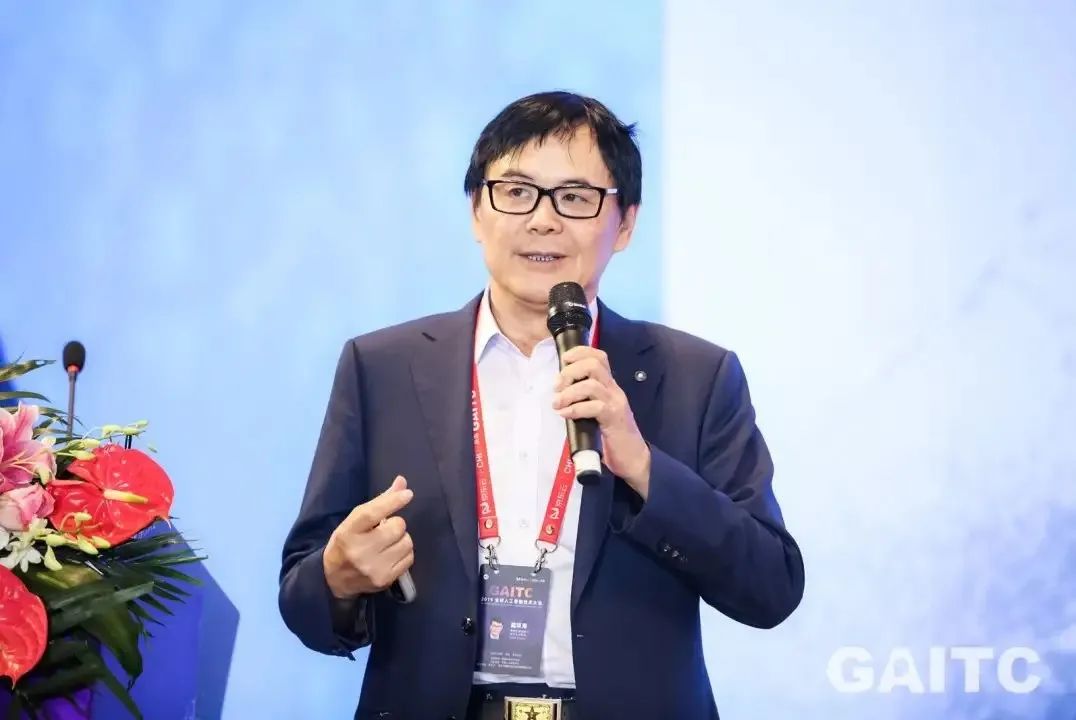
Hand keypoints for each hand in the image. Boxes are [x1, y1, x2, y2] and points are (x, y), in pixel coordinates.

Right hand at [323, 476, 414, 599]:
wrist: (333, 579)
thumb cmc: (346, 544)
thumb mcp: (354, 521)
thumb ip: (379, 502)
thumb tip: (402, 482)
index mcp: (348, 532)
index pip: (371, 514)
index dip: (392, 502)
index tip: (407, 494)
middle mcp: (359, 551)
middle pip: (397, 527)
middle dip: (396, 525)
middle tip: (386, 529)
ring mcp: (373, 568)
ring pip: (407, 542)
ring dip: (401, 539)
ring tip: (388, 543)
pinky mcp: (385, 580)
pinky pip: (409, 558)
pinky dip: (404, 553)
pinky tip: (391, 555)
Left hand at [552, 346, 651, 496]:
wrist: (634, 459)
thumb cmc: (612, 437)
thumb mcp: (596, 412)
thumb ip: (584, 400)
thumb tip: (559, 392)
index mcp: (609, 386)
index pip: (599, 356)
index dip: (580, 352)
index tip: (564, 359)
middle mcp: (614, 390)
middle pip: (594, 365)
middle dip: (571, 371)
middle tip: (557, 386)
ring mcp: (616, 403)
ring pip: (592, 384)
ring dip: (569, 392)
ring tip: (558, 403)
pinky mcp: (614, 419)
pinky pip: (594, 407)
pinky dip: (575, 409)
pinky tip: (565, 414)